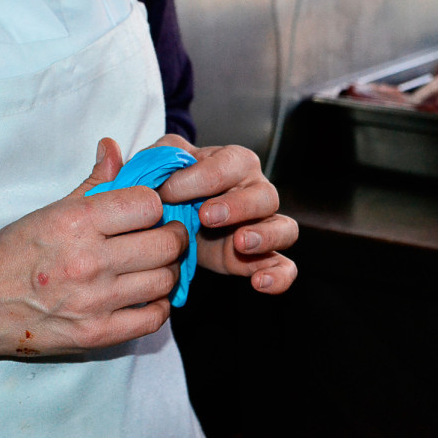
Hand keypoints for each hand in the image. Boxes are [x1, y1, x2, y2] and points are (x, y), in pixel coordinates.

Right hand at [0, 139, 185, 365]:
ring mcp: (95, 302)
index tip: (148, 212)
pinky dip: (159, 305)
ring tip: (154, 265)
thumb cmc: (8, 255)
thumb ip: (92, 183)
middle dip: (172, 235)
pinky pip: (154, 318)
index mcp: (76, 223)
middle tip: (163, 236)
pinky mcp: (98, 335)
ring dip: (168, 270)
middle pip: (166, 243)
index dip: (154, 205)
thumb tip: (114, 148)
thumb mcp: (48, 211)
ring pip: (166, 279)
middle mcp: (88, 261)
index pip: (149, 205)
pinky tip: (146, 295)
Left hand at [149, 135, 298, 293]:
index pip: (225, 165)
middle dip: (237, 206)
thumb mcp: (161, 164)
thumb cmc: (172, 186)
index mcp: (235, 162)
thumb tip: (152, 166)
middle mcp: (258, 192)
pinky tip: (260, 282)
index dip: (194, 179)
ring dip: (266, 236)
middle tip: (206, 217)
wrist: (174, 220)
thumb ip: (158, 156)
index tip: (164, 192)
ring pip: (285, 228)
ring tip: (240, 244)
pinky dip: (279, 275)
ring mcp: (265, 226)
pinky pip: (285, 266)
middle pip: (265, 195)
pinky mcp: (262, 257)